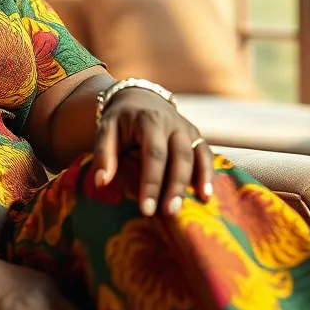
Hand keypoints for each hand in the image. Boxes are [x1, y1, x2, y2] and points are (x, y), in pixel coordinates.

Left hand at [91, 88, 213, 217]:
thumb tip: (101, 183)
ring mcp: (187, 128)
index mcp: (150, 120)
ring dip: (195, 182)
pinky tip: (207, 195)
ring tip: (191, 207)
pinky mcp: (195, 136)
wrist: (138, 96)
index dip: (151, 182)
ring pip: (196, 155)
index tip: (146, 209)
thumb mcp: (106, 128)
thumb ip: (103, 154)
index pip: (154, 154)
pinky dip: (208, 173)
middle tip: (168, 213)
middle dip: (175, 187)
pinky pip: (206, 154)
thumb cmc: (120, 118)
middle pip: (180, 156)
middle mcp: (173, 123)